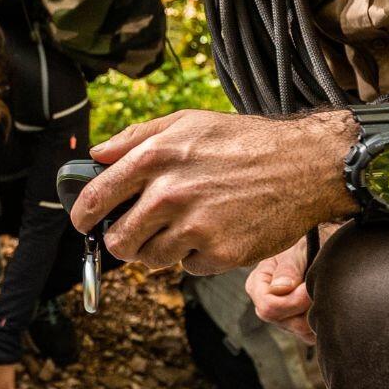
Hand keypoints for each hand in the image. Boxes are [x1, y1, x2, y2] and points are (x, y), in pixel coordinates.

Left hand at [69, 109, 357, 273]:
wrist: (306, 165)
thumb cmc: (244, 141)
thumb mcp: (187, 122)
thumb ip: (136, 137)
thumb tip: (97, 155)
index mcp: (155, 158)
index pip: (96, 198)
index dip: (83, 216)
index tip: (83, 223)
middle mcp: (170, 194)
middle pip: (118, 241)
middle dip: (121, 241)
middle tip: (134, 233)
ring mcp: (195, 227)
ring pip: (150, 259)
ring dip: (160, 248)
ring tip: (185, 225)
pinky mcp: (220, 253)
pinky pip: (189, 266)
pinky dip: (196, 255)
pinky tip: (216, 230)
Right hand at [246, 235, 315, 343]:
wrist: (321, 246)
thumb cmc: (304, 245)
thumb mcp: (295, 250)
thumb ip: (288, 267)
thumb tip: (280, 288)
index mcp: (257, 285)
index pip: (269, 307)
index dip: (294, 300)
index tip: (309, 286)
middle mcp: (265, 305)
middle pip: (285, 322)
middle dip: (306, 307)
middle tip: (318, 287)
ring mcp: (282, 319)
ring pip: (300, 331)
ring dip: (316, 314)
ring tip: (321, 292)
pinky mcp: (298, 327)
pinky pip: (311, 335)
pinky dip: (321, 322)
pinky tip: (324, 303)